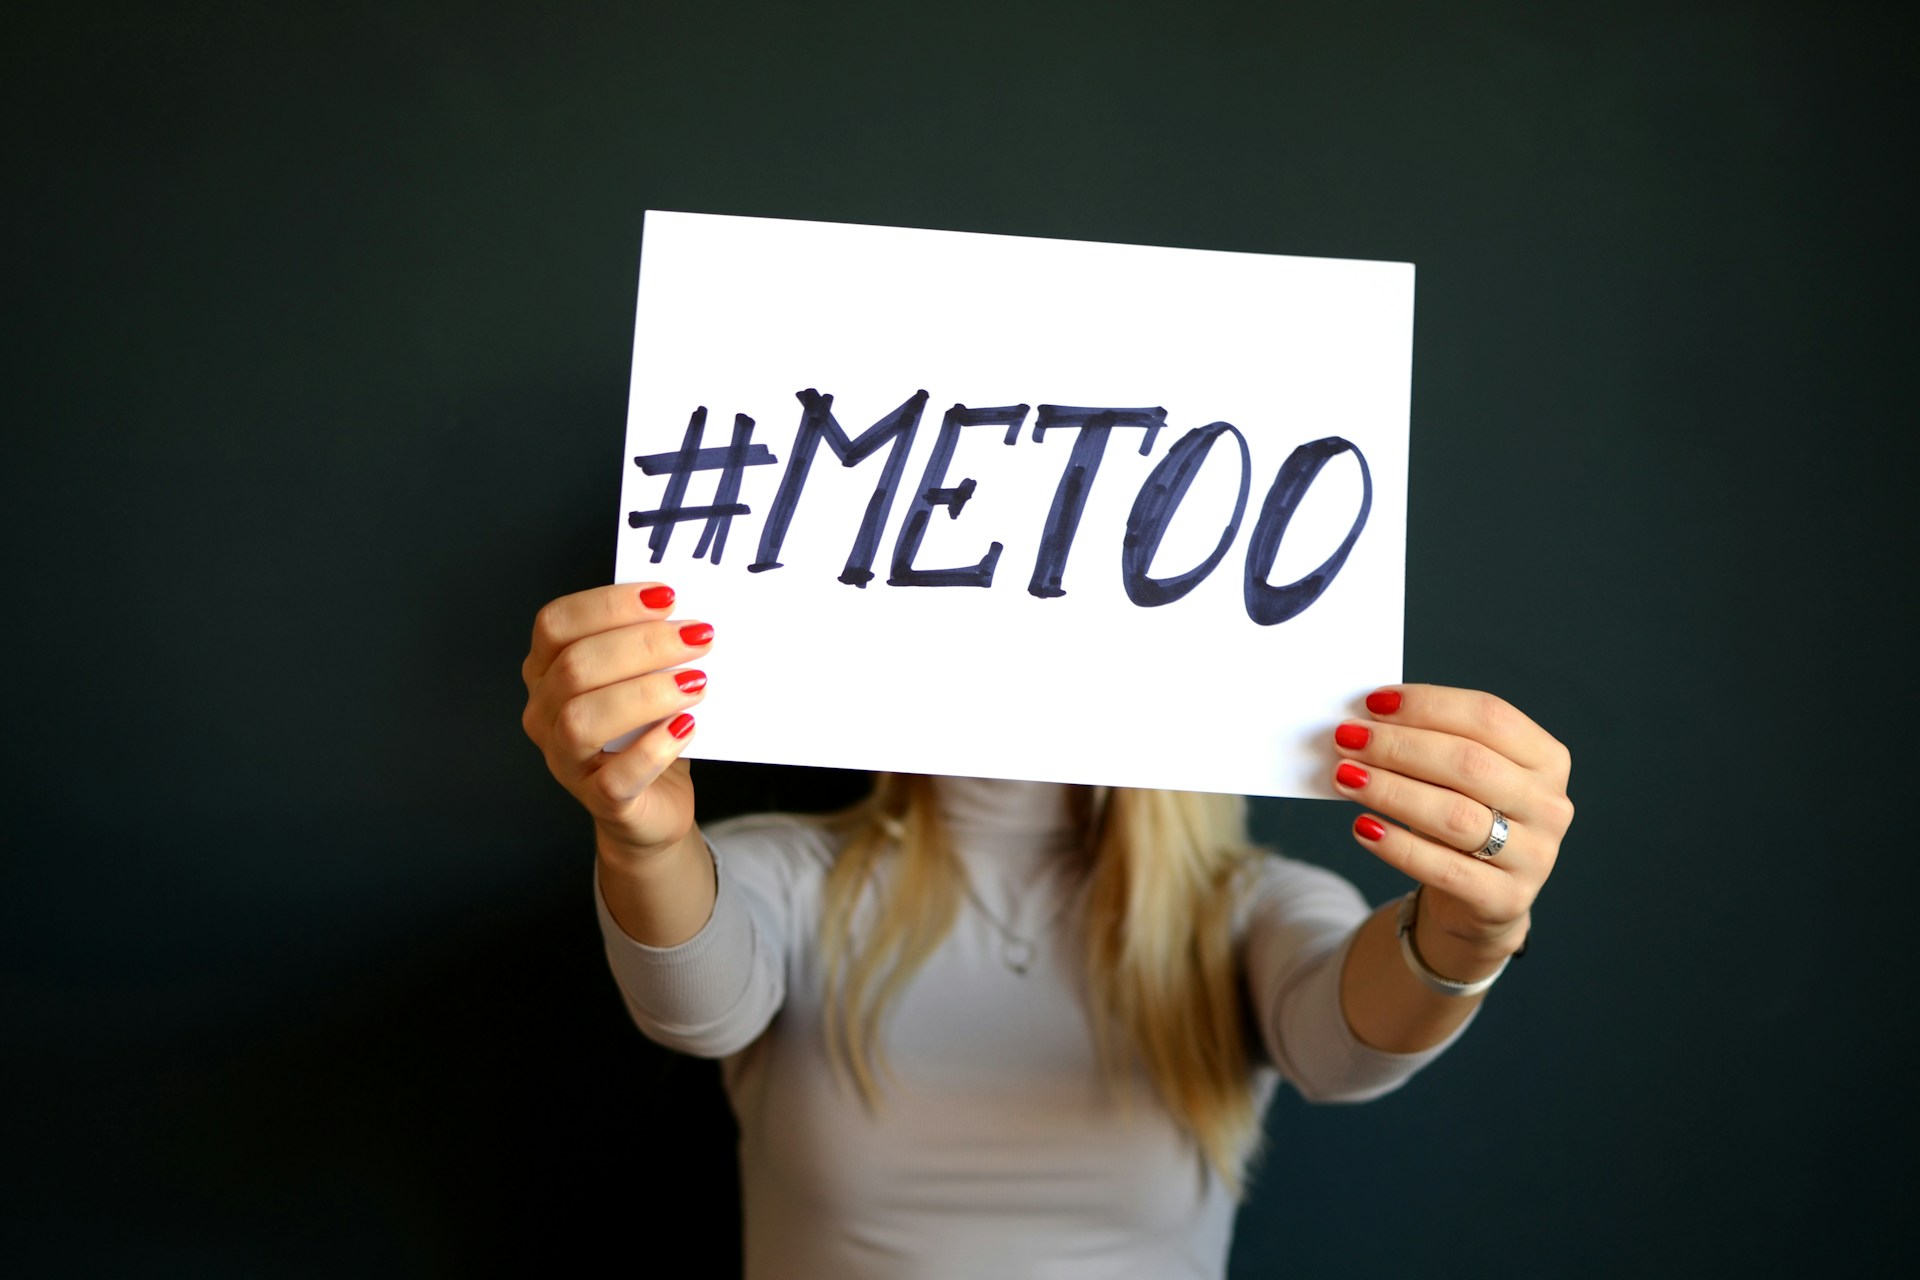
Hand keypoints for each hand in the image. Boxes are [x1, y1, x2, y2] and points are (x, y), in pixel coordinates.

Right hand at [519, 582, 713, 858]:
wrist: (656, 801)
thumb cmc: (647, 729)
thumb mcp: (640, 679)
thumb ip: (647, 647)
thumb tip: (690, 614)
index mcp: (547, 671)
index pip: (556, 624)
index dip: (608, 605)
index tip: (666, 596)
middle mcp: (545, 713)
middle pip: (575, 666)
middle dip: (642, 644)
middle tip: (698, 637)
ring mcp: (565, 760)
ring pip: (584, 719)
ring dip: (646, 694)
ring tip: (696, 683)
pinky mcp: (600, 800)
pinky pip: (615, 778)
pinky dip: (653, 749)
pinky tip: (686, 728)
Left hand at [1330, 684, 1572, 954]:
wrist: (1476, 896)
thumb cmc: (1461, 815)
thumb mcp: (1458, 776)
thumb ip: (1428, 742)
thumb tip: (1364, 720)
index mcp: (1546, 759)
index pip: (1489, 717)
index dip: (1429, 705)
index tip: (1373, 702)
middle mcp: (1549, 805)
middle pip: (1469, 763)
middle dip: (1399, 746)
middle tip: (1347, 738)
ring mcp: (1535, 856)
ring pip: (1455, 815)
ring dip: (1391, 791)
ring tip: (1346, 777)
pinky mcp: (1506, 898)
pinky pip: (1444, 869)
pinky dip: (1398, 846)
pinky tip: (1364, 827)